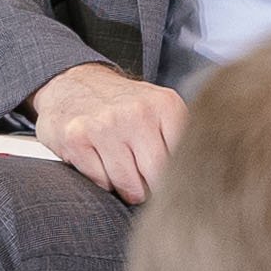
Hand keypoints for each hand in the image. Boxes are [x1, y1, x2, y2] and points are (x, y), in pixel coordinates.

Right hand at [26, 63, 188, 203]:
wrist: (73, 82)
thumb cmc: (122, 106)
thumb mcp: (159, 109)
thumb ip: (181, 139)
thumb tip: (196, 180)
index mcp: (165, 105)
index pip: (185, 160)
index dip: (178, 177)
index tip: (171, 177)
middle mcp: (137, 113)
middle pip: (158, 177)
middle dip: (153, 188)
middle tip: (147, 180)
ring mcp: (105, 125)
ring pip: (129, 185)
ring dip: (128, 188)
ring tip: (124, 170)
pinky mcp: (77, 139)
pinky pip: (101, 182)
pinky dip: (103, 180)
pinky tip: (101, 162)